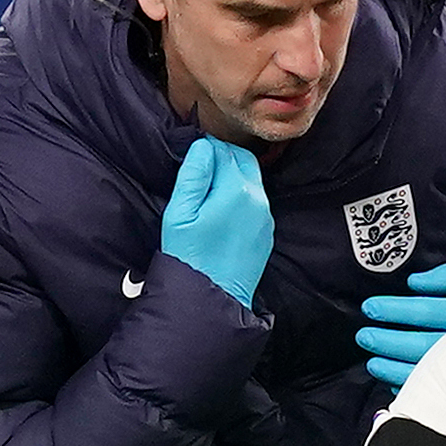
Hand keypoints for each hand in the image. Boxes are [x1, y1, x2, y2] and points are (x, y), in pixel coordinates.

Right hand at [161, 136, 274, 305]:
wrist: (212, 299)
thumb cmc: (191, 257)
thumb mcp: (180, 213)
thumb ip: (194, 175)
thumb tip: (203, 146)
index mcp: (237, 190)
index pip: (223, 150)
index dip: (205, 149)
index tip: (191, 156)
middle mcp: (258, 199)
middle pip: (243, 160)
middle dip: (222, 156)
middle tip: (199, 167)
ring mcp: (265, 217)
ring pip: (252, 180)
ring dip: (232, 175)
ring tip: (208, 188)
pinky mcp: (266, 232)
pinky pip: (256, 201)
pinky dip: (241, 195)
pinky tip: (222, 208)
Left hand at [357, 259, 445, 386]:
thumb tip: (413, 283)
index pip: (426, 310)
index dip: (394, 309)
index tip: (371, 307)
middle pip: (420, 344)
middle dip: (387, 340)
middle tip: (364, 336)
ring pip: (425, 371)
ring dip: (393, 367)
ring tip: (372, 361)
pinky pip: (436, 392)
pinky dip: (412, 387)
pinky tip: (394, 382)